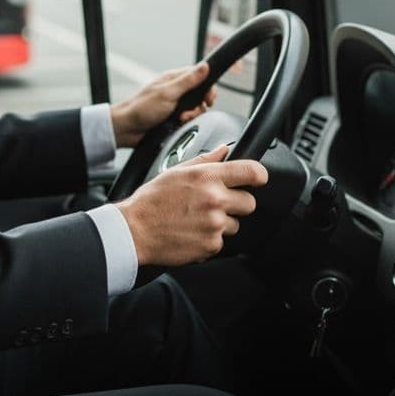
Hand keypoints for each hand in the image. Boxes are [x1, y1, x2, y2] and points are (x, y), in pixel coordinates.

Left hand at [109, 62, 215, 147]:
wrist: (127, 129)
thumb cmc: (142, 108)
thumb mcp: (168, 93)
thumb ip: (188, 81)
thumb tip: (205, 66)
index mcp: (174, 79)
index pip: (199, 76)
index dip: (208, 87)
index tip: (208, 99)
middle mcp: (176, 90)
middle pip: (200, 95)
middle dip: (200, 106)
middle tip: (190, 111)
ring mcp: (175, 104)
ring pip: (196, 109)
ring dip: (192, 116)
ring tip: (180, 119)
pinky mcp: (173, 117)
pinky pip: (188, 120)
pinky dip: (186, 123)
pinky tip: (177, 124)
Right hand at [115, 145, 267, 266]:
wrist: (135, 230)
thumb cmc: (152, 200)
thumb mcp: (177, 171)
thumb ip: (206, 160)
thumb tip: (225, 150)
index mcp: (208, 177)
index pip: (252, 172)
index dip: (259, 175)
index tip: (257, 179)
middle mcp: (215, 200)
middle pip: (249, 202)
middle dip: (237, 203)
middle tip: (216, 204)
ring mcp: (215, 224)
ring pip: (235, 224)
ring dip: (222, 223)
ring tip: (197, 219)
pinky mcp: (211, 245)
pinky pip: (221, 241)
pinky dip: (209, 239)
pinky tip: (192, 232)